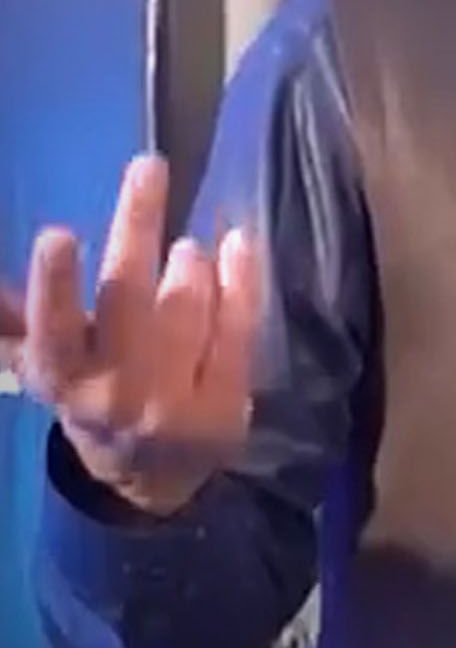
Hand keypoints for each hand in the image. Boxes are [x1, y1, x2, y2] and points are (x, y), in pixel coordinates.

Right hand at [0, 154, 262, 516]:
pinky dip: (240, 280)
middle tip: (148, 167)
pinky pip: (239, 328)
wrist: (156, 480)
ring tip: (188, 243)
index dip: (55, 285)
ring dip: (190, 263)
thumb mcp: (49, 368)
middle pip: (129, 299)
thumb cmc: (95, 401)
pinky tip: (239, 242)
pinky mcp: (229, 401)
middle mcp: (117, 391)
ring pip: (186, 312)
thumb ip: (18, 323)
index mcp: (63, 378)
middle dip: (136, 227)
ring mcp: (177, 399)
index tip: (58, 234)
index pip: (53, 330)